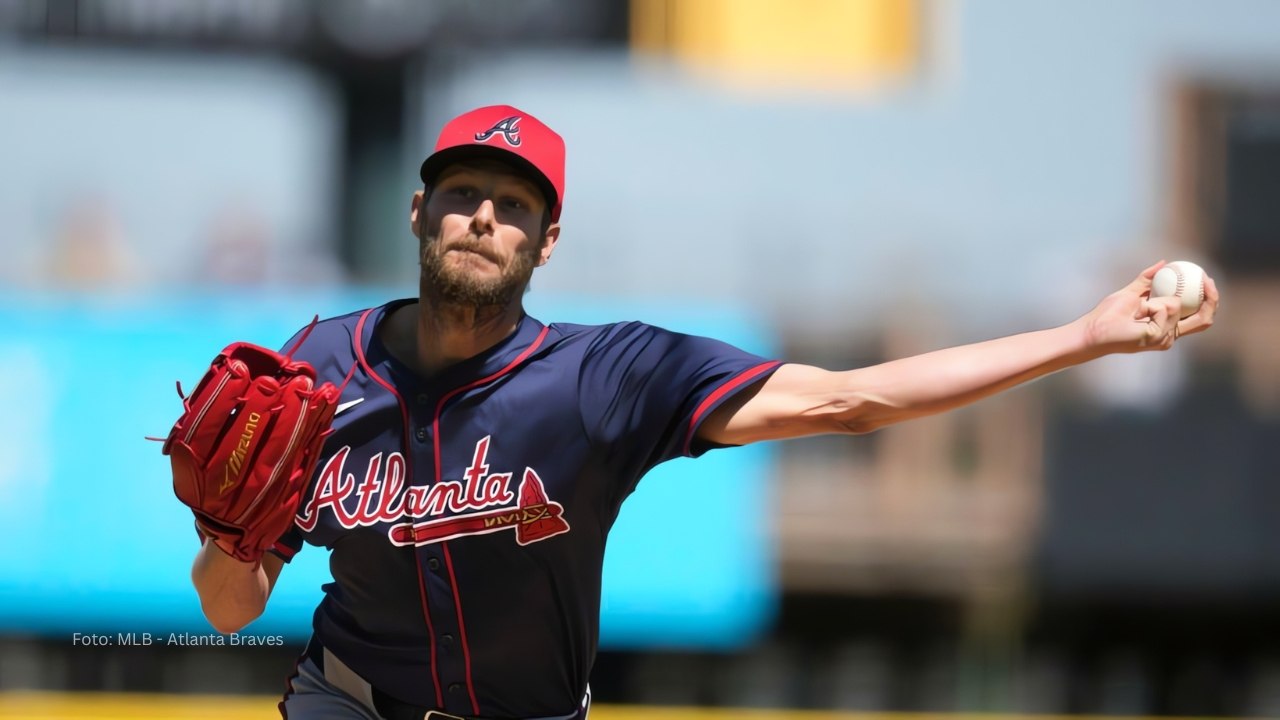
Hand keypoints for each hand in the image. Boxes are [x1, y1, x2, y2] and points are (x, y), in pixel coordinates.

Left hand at [1077, 261, 1218, 354]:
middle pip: (1204, 319)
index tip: (1206, 278)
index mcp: (1167, 326)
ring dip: (1157, 299)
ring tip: (1138, 308)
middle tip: (1207, 280)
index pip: (1197, 315)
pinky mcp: (1158, 337)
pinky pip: (1165, 309)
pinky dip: (1151, 304)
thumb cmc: (1107, 316)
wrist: (1092, 330)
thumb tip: (1164, 263)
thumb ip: (1147, 280)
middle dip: (1212, 299)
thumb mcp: (1131, 292)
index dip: (1209, 298)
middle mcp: (1170, 335)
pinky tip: (1137, 313)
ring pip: (1178, 306)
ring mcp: (1165, 338)